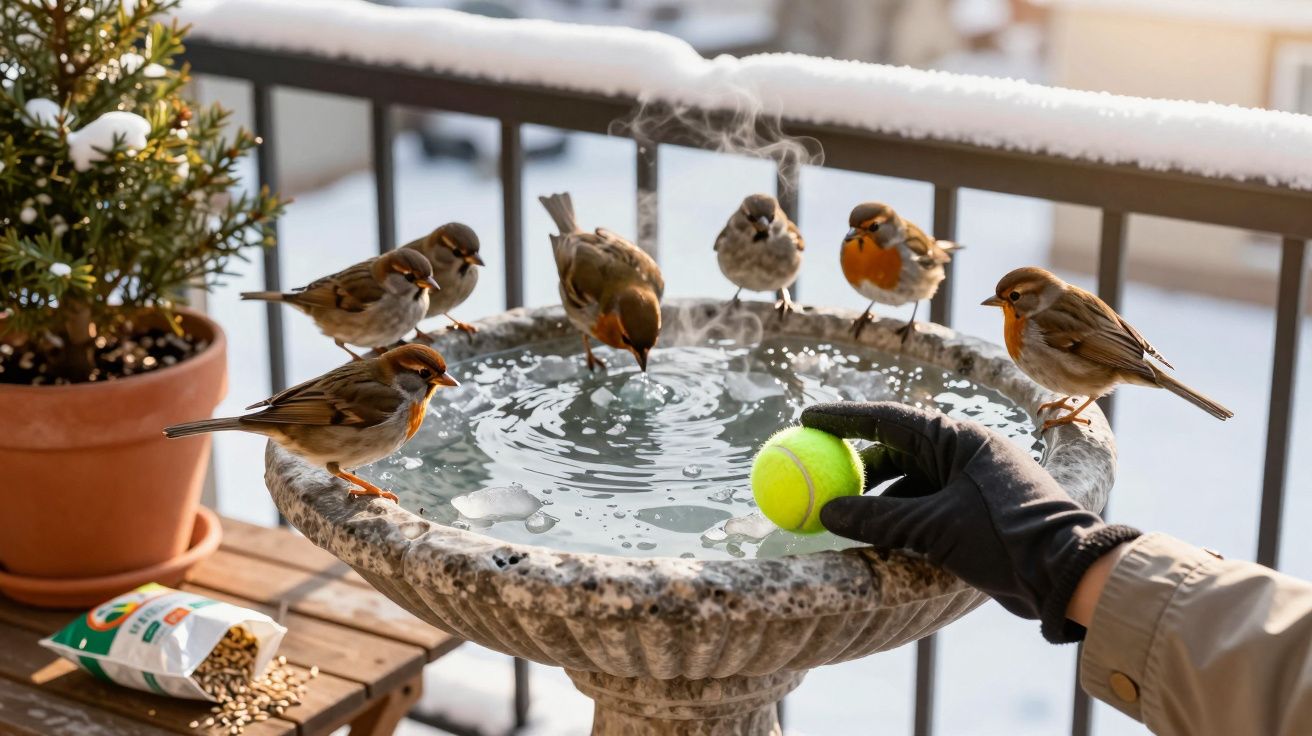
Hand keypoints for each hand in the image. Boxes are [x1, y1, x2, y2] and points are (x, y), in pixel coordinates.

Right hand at [803, 401, 1139, 642]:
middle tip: (814, 472)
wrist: (1067, 571)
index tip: (805, 419)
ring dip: (874, 497)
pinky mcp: (974, 512)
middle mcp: (963, 453)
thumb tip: (826, 512)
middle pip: (894, 449)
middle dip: (854, 462)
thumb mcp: (933, 527)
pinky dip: (896, 518)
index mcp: (958, 438)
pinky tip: (871, 535)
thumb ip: (877, 518)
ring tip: (837, 513)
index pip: (887, 418)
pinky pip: (923, 506)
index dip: (842, 419)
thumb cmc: (1005, 537)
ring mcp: (969, 482)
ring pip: (908, 481)